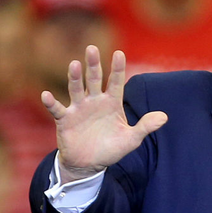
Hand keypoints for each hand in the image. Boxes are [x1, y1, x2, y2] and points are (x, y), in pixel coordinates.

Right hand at [41, 45, 167, 181]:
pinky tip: (46, 95)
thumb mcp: (131, 139)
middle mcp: (95, 101)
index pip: (116, 82)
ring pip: (76, 89)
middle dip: (93, 64)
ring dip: (75, 77)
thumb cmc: (111, 148)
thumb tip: (164, 117)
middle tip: (92, 48)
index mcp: (112, 102)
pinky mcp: (65, 119)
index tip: (119, 53)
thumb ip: (145, 126)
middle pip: (94, 79)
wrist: (89, 164)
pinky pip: (57, 109)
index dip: (117, 68)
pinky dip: (51, 102)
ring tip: (75, 64)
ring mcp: (79, 108)